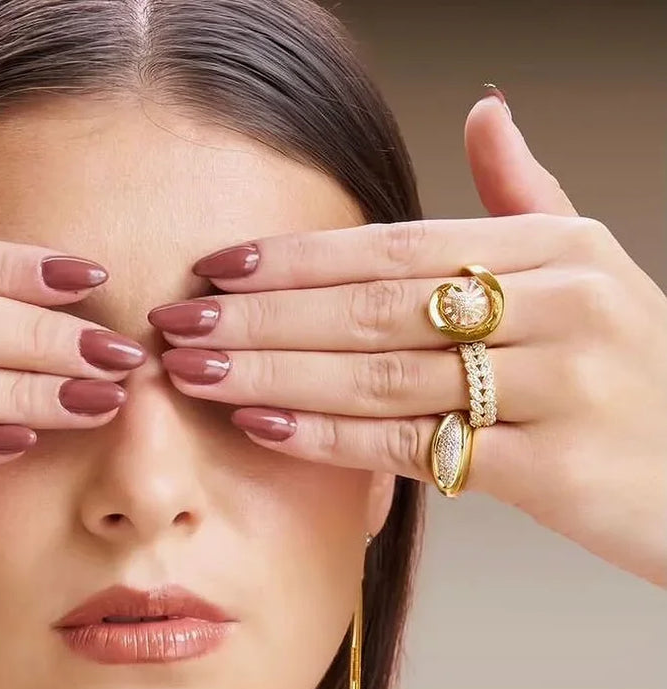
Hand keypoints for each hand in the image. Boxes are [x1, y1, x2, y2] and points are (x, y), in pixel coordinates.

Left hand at [149, 92, 666, 586]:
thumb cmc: (638, 373)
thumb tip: (483, 111)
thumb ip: (523, 197)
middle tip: (180, 324)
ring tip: (199, 375)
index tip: (217, 268)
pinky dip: (334, 439)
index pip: (398, 247)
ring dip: (277, 376)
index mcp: (554, 249)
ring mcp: (556, 383)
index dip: (299, 258)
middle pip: (375, 306)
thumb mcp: (595, 267)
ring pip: (383, 374)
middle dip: (264, 317)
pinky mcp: (547, 464)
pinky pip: (417, 446)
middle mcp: (557, 303)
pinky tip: (268, 430)